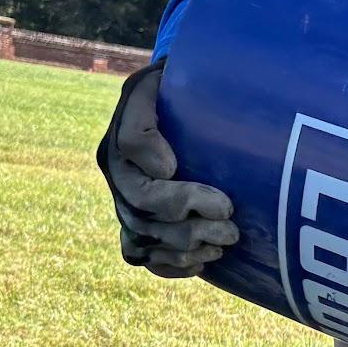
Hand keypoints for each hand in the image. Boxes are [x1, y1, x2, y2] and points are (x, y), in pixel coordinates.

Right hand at [96, 62, 238, 278]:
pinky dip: (172, 265)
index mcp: (124, 131)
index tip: (194, 173)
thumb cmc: (188, 101)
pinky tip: (202, 262)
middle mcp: (117, 172)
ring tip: (226, 240)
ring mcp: (123, 206)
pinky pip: (142, 259)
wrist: (182, 125)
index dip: (160, 162)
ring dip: (187, 245)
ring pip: (143, 237)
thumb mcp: (180, 80)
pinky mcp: (136, 234)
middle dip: (188, 213)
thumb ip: (174, 84)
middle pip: (143, 202)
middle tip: (231, 219)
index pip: (133, 145)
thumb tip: (170, 131)